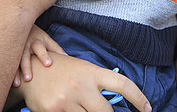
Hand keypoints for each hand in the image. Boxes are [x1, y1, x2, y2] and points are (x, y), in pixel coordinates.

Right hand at [13, 25, 65, 86]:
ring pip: (14, 61)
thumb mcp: (46, 39)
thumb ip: (55, 48)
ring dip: (15, 73)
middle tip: (29, 79)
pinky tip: (7, 81)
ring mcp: (14, 50)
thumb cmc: (36, 35)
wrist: (17, 24)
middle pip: (25, 56)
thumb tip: (67, 58)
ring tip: (17, 84)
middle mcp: (24, 45)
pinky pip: (6, 63)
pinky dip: (7, 72)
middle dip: (26, 67)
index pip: (40, 49)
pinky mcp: (7, 54)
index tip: (48, 64)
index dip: (44, 56)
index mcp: (36, 41)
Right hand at [18, 53, 151, 111]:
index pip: (122, 85)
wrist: (29, 70)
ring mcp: (66, 101)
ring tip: (79, 106)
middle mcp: (80, 86)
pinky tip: (67, 110)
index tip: (147, 109)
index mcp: (91, 72)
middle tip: (100, 110)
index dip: (139, 98)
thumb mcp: (82, 69)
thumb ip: (98, 84)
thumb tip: (117, 102)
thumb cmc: (60, 70)